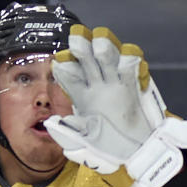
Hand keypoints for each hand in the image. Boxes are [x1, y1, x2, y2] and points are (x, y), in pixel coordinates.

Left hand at [43, 25, 186, 186]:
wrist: (134, 150)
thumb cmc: (108, 146)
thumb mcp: (83, 141)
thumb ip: (68, 132)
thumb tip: (51, 123)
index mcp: (82, 97)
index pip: (71, 79)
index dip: (65, 69)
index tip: (58, 61)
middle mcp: (98, 87)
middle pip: (89, 63)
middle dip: (83, 50)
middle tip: (76, 36)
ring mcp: (116, 85)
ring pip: (109, 63)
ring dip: (106, 50)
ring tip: (100, 41)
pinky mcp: (134, 88)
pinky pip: (132, 72)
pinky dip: (131, 63)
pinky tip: (127, 57)